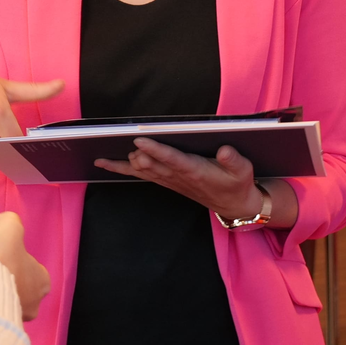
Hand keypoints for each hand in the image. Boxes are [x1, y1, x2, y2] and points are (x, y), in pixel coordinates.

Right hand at [0, 211, 50, 321]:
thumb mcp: (9, 227)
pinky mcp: (1, 325)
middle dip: (11, 280)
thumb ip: (9, 220)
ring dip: (0, 294)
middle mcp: (35, 302)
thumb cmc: (2, 256)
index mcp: (43, 281)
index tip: (6, 257)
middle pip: (24, 288)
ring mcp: (19, 317)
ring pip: (11, 302)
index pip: (35, 271)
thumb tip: (0, 219)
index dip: (19, 262)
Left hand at [95, 138, 259, 218]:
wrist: (234, 204)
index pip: (173, 159)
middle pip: (152, 166)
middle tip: (123, 144)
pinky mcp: (165, 181)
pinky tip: (105, 163)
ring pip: (141, 172)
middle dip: (137, 156)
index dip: (156, 150)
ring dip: (123, 164)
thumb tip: (224, 149)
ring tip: (102, 155)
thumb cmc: (237, 183)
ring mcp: (170, 180)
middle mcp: (179, 177)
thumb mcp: (243, 170)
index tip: (141, 140)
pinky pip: (139, 176)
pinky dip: (121, 169)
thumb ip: (234, 159)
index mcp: (196, 171)